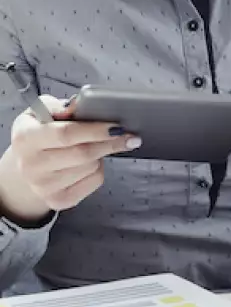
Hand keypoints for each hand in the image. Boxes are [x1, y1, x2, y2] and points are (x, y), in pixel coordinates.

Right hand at [0, 95, 140, 223]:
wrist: (27, 163)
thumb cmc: (41, 131)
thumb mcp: (42, 111)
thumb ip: (59, 106)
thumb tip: (79, 106)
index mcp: (25, 138)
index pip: (66, 134)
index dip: (95, 130)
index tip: (117, 127)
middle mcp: (30, 166)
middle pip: (83, 154)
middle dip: (110, 143)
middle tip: (129, 136)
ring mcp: (43, 187)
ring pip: (91, 167)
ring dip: (102, 154)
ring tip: (96, 145)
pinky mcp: (58, 200)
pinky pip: (93, 182)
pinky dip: (99, 169)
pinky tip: (91, 162)